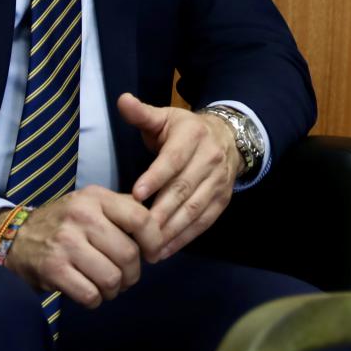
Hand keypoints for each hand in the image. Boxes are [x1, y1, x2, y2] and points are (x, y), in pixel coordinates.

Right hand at [2, 186, 150, 308]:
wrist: (14, 237)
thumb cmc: (65, 222)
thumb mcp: (92, 203)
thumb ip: (124, 209)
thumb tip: (161, 226)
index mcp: (96, 198)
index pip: (141, 218)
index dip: (155, 241)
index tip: (152, 255)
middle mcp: (81, 217)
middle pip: (128, 254)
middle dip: (133, 274)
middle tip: (126, 278)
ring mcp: (65, 243)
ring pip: (111, 278)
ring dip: (115, 290)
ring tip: (109, 287)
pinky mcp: (53, 269)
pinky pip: (90, 294)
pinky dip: (96, 300)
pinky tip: (91, 294)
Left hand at [120, 92, 239, 260]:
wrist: (228, 137)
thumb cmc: (184, 131)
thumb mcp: (165, 117)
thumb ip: (142, 114)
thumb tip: (122, 100)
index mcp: (192, 136)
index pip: (174, 159)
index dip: (156, 177)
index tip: (136, 195)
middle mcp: (210, 158)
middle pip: (184, 188)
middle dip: (160, 212)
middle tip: (137, 231)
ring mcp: (219, 181)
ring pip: (195, 209)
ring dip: (171, 230)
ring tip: (149, 247)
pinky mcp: (222, 200)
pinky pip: (204, 222)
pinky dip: (185, 238)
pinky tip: (165, 250)